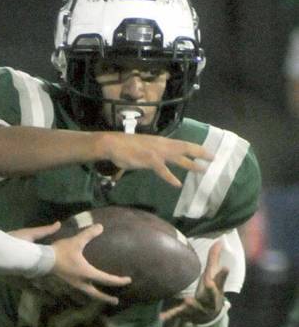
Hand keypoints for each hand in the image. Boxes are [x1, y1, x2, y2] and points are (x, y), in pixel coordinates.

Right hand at [17, 222, 130, 304]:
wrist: (42, 261)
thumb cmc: (61, 252)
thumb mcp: (76, 241)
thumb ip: (88, 234)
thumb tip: (101, 227)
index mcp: (87, 273)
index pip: (107, 279)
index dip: (119, 281)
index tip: (128, 280)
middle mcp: (81, 282)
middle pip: (96, 294)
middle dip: (106, 298)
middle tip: (115, 301)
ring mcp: (73, 285)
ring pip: (88, 293)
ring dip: (96, 296)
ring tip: (101, 296)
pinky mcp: (66, 283)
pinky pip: (80, 289)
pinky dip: (87, 290)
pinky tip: (86, 287)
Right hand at [93, 132, 212, 187]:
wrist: (114, 144)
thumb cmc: (126, 147)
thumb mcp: (144, 148)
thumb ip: (153, 153)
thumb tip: (157, 160)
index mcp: (162, 141)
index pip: (183, 144)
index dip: (196, 148)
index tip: (207, 152)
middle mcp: (162, 145)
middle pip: (186, 148)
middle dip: (200, 153)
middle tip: (213, 158)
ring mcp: (157, 153)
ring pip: (179, 158)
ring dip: (191, 164)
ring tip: (202, 169)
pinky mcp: (149, 161)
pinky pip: (163, 171)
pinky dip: (170, 178)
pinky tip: (177, 184)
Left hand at [160, 238, 228, 323]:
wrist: (209, 316)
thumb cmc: (210, 291)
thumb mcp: (212, 275)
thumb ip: (214, 258)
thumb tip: (219, 240)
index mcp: (216, 290)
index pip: (220, 280)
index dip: (223, 274)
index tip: (225, 267)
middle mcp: (209, 300)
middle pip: (212, 296)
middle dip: (212, 291)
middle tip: (210, 283)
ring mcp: (198, 308)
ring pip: (196, 307)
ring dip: (193, 304)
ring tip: (188, 300)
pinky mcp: (186, 314)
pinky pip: (177, 315)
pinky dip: (170, 316)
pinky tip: (161, 317)